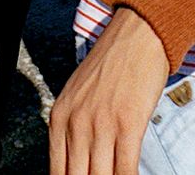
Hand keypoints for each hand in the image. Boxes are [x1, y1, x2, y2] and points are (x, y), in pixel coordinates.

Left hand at [49, 8, 169, 174]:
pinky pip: (125, 169)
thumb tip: (77, 165)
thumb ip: (72, 129)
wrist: (137, 34)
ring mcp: (101, 125)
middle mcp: (75, 124)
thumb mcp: (78, 96)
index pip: (57, 174)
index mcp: (59, 119)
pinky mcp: (128, 124)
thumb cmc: (111, 65)